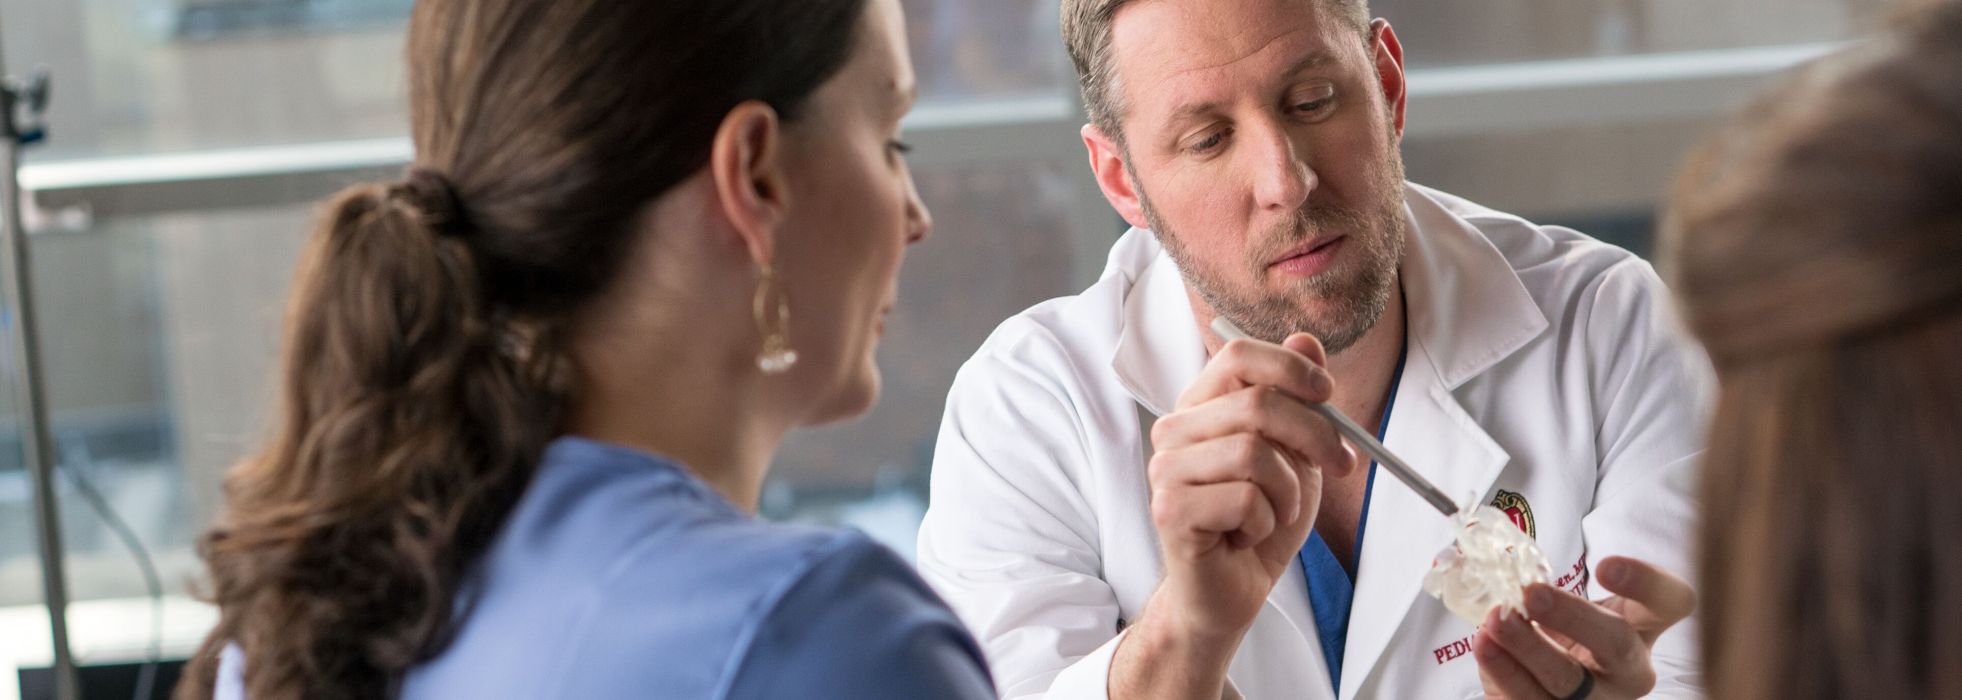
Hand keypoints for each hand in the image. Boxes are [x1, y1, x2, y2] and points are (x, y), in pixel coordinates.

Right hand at [1110, 334, 1356, 698]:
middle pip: (1257, 404)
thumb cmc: (1259, 521)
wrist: (1230, 592)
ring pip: (1255, 455)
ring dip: (1288, 491)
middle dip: (1315, 435)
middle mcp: (1174, 430)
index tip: (1328, 393)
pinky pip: (1246, 500)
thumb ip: (1297, 399)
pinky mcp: (1170, 510)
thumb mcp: (1293, 454)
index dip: (1289, 367)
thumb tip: (1306, 340)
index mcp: (1199, 406)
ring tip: (1278, 512)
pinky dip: (1267, 523)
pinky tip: (1249, 535)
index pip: (1237, 355)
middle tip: (1342, 464)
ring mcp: (1166, 470)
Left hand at [1473, 556, 1697, 698]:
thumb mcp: (1569, 608)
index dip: (1647, 583)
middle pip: (1618, 644)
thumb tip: (1506, 573)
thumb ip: (1547, 590)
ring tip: (1495, 621)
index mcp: (1642, 629)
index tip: (1604, 566)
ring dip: (1528, 649)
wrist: (1541, 685)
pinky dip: (1504, 671)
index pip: (1672, 601)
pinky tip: (1484, 646)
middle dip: (1573, 617)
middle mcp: (1631, 670)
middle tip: (1531, 594)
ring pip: (1569, 682)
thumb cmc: (1562, 635)